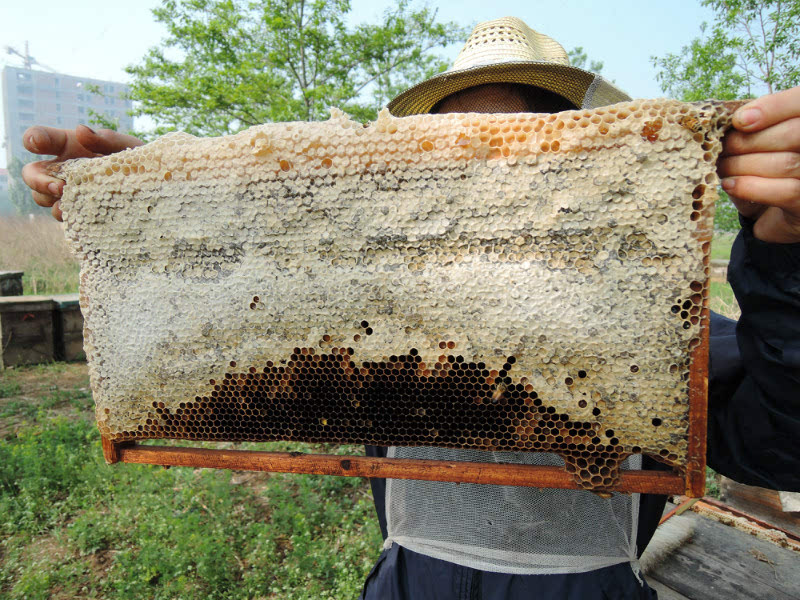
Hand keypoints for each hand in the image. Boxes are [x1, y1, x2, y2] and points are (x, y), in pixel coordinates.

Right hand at [21, 125, 142, 220]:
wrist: (155, 190)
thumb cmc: (138, 162)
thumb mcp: (127, 147)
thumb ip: (107, 139)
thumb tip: (81, 131)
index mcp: (69, 146)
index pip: (41, 138)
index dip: (33, 139)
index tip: (37, 143)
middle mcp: (63, 170)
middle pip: (32, 174)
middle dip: (38, 180)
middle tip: (59, 187)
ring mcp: (69, 192)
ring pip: (43, 198)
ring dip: (52, 201)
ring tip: (70, 203)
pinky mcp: (79, 213)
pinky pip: (64, 217)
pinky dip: (69, 217)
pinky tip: (81, 217)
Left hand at [718, 86, 799, 243]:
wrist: (769, 212)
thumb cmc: (763, 167)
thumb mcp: (758, 141)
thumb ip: (756, 124)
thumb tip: (740, 117)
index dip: (773, 108)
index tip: (740, 120)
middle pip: (793, 134)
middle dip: (749, 141)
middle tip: (723, 149)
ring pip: (786, 163)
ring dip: (744, 165)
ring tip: (723, 167)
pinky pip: (786, 192)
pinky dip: (750, 187)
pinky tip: (729, 184)